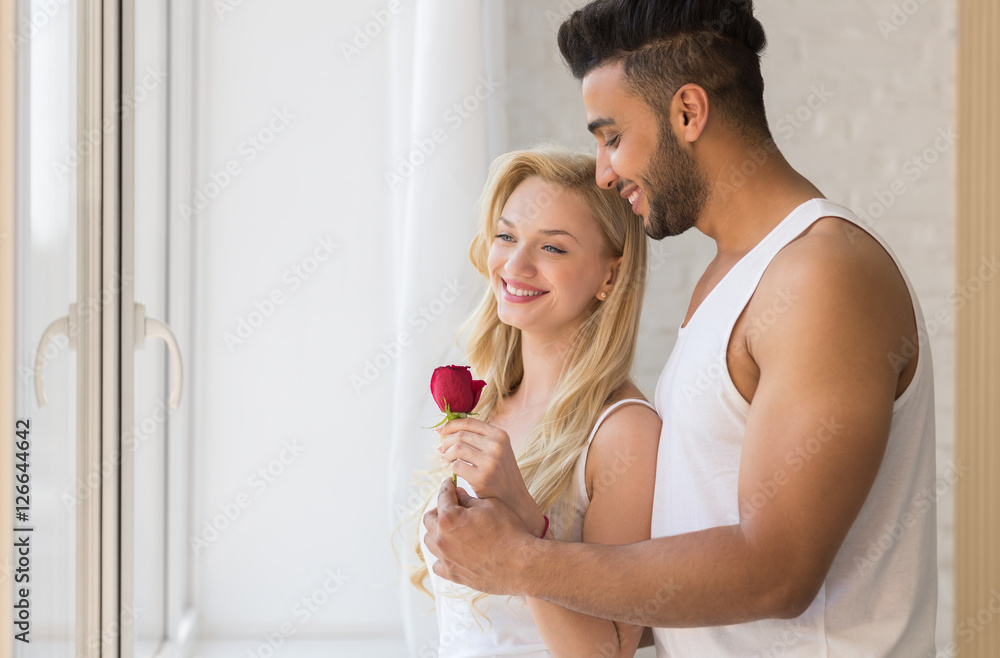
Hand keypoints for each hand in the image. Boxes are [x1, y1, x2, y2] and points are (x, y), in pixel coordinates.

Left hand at [422, 479, 534, 594]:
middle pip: (429, 518)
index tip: (450, 484)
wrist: (520, 563)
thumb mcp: (490, 505)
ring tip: (451, 528)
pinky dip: (442, 555)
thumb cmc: (509, 532)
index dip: (448, 486)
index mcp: (449, 517)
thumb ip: (469, 499)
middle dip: (440, 509)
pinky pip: (438, 563)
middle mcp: (442, 538)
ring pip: (430, 541)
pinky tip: (453, 551)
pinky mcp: (452, 575)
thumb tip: (458, 495)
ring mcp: (445, 558)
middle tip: (452, 506)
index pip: (443, 496)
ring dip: (437, 531)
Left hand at [437, 417, 545, 535]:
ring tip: (446, 458)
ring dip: (447, 454)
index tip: (441, 430)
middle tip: (442, 449)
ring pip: (457, 448)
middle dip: (446, 441)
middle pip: (460, 435)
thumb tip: (450, 429)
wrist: (513, 497)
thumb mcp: (498, 449)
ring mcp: (490, 461)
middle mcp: (496, 445)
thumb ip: (480, 438)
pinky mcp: (482, 477)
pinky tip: (454, 470)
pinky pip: (457, 466)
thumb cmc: (501, 472)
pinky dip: (452, 468)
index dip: (451, 424)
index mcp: (500, 435)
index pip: (469, 422)